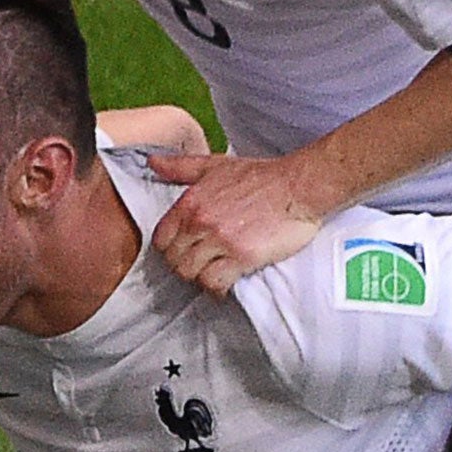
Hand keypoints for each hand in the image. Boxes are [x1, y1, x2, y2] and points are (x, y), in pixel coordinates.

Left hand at [149, 153, 324, 297]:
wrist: (298, 186)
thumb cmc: (261, 176)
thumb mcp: (217, 166)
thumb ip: (182, 166)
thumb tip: (153, 162)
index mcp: (191, 201)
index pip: (161, 239)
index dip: (170, 249)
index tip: (183, 251)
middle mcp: (200, 222)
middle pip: (174, 260)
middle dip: (184, 266)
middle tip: (200, 266)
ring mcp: (220, 240)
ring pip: (190, 274)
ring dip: (200, 278)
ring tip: (212, 275)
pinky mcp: (241, 256)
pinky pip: (214, 282)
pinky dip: (217, 288)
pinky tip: (226, 284)